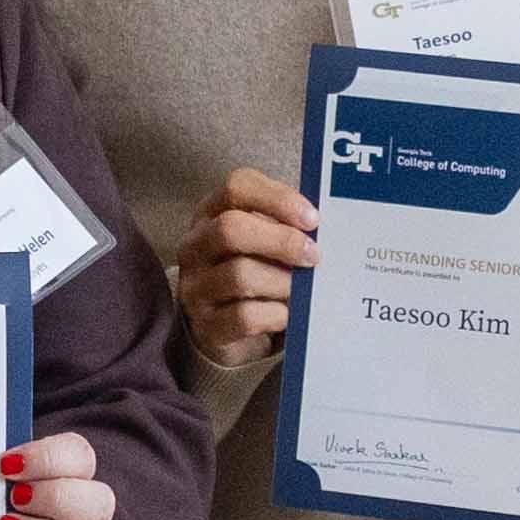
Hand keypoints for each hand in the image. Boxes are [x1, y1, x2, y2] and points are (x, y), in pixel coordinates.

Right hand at [177, 167, 316, 375]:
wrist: (224, 332)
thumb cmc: (253, 275)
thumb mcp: (263, 244)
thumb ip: (285, 228)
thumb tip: (325, 230)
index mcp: (211, 215)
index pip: (236, 187)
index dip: (278, 199)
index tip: (313, 219)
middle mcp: (194, 247)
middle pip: (231, 228)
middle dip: (281, 241)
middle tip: (313, 256)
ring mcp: (195, 288)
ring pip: (240, 275)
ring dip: (283, 283)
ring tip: (303, 292)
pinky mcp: (207, 327)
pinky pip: (244, 316)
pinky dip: (276, 315)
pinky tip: (289, 315)